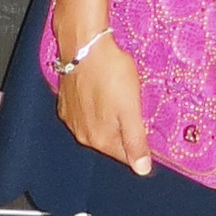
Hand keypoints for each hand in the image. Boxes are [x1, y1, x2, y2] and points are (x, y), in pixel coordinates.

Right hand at [55, 33, 152, 173]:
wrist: (84, 45)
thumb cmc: (111, 74)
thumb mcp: (131, 109)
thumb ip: (135, 141)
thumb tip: (142, 171)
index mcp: (100, 139)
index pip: (125, 155)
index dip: (141, 146)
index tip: (150, 130)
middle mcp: (82, 133)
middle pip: (111, 141)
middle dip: (125, 131)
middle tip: (137, 110)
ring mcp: (71, 117)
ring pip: (97, 126)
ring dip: (110, 119)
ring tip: (121, 99)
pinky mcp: (65, 101)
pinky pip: (86, 112)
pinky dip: (96, 108)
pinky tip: (103, 92)